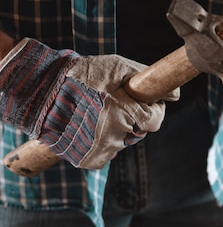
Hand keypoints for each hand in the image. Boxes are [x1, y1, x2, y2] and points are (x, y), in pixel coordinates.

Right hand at [0, 38, 178, 168]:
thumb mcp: (118, 66)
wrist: (42, 90)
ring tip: (96, 113)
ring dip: (116, 132)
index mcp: (124, 112)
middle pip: (138, 133)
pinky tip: (90, 128)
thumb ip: (147, 79)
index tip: (139, 101)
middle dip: (132, 120)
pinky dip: (101, 145)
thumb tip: (175, 95)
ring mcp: (100, 150)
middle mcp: (113, 134)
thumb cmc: (85, 74)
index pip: (154, 121)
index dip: (150, 109)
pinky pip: (106, 156)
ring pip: (122, 143)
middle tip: (113, 105)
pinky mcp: (87, 160)